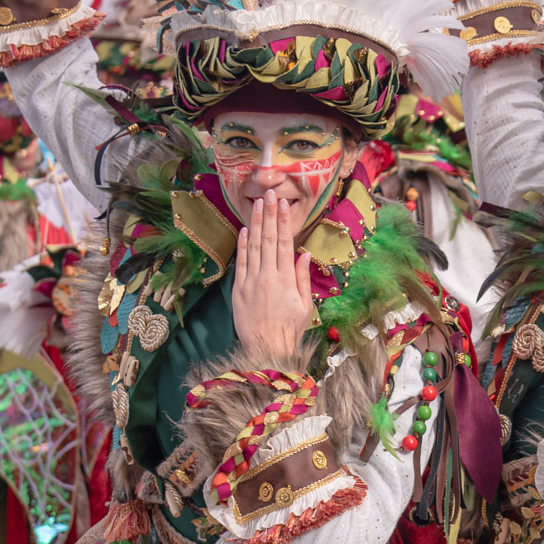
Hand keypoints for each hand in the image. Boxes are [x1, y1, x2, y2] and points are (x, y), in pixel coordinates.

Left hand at [232, 191, 312, 358]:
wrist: (267, 349)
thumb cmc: (290, 329)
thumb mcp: (305, 306)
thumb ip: (303, 278)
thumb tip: (305, 253)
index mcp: (286, 280)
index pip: (284, 244)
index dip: (283, 223)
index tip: (284, 205)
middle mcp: (267, 277)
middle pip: (268, 240)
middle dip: (269, 215)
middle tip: (270, 194)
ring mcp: (251, 282)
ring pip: (253, 247)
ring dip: (255, 224)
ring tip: (258, 204)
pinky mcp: (238, 290)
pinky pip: (240, 263)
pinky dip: (242, 246)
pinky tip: (244, 230)